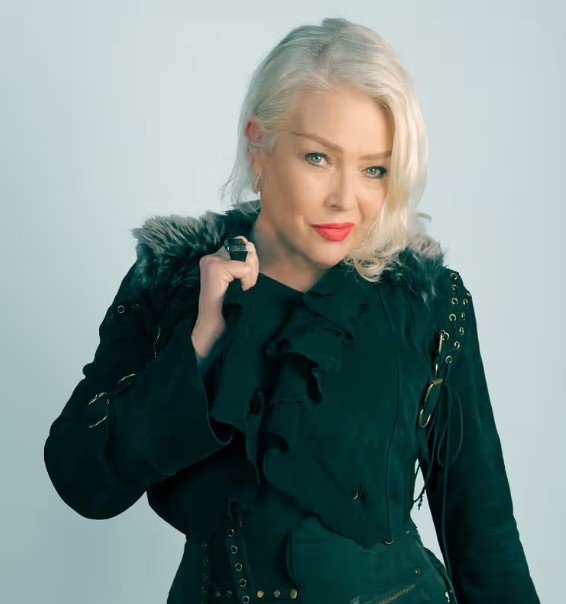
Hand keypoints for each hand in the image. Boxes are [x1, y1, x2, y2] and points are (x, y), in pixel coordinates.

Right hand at [191, 236, 258, 358]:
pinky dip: (248, 280)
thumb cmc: (228, 307)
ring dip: (251, 275)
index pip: (242, 244)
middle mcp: (210, 257)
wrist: (213, 327)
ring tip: (242, 289)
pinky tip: (240, 291)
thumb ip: (243, 263)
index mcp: (214, 258)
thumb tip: (250, 246)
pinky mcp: (215, 269)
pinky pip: (244, 268)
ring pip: (246, 256)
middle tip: (246, 286)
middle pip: (246, 246)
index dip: (251, 262)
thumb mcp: (238, 281)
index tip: (245, 281)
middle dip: (253, 266)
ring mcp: (210, 262)